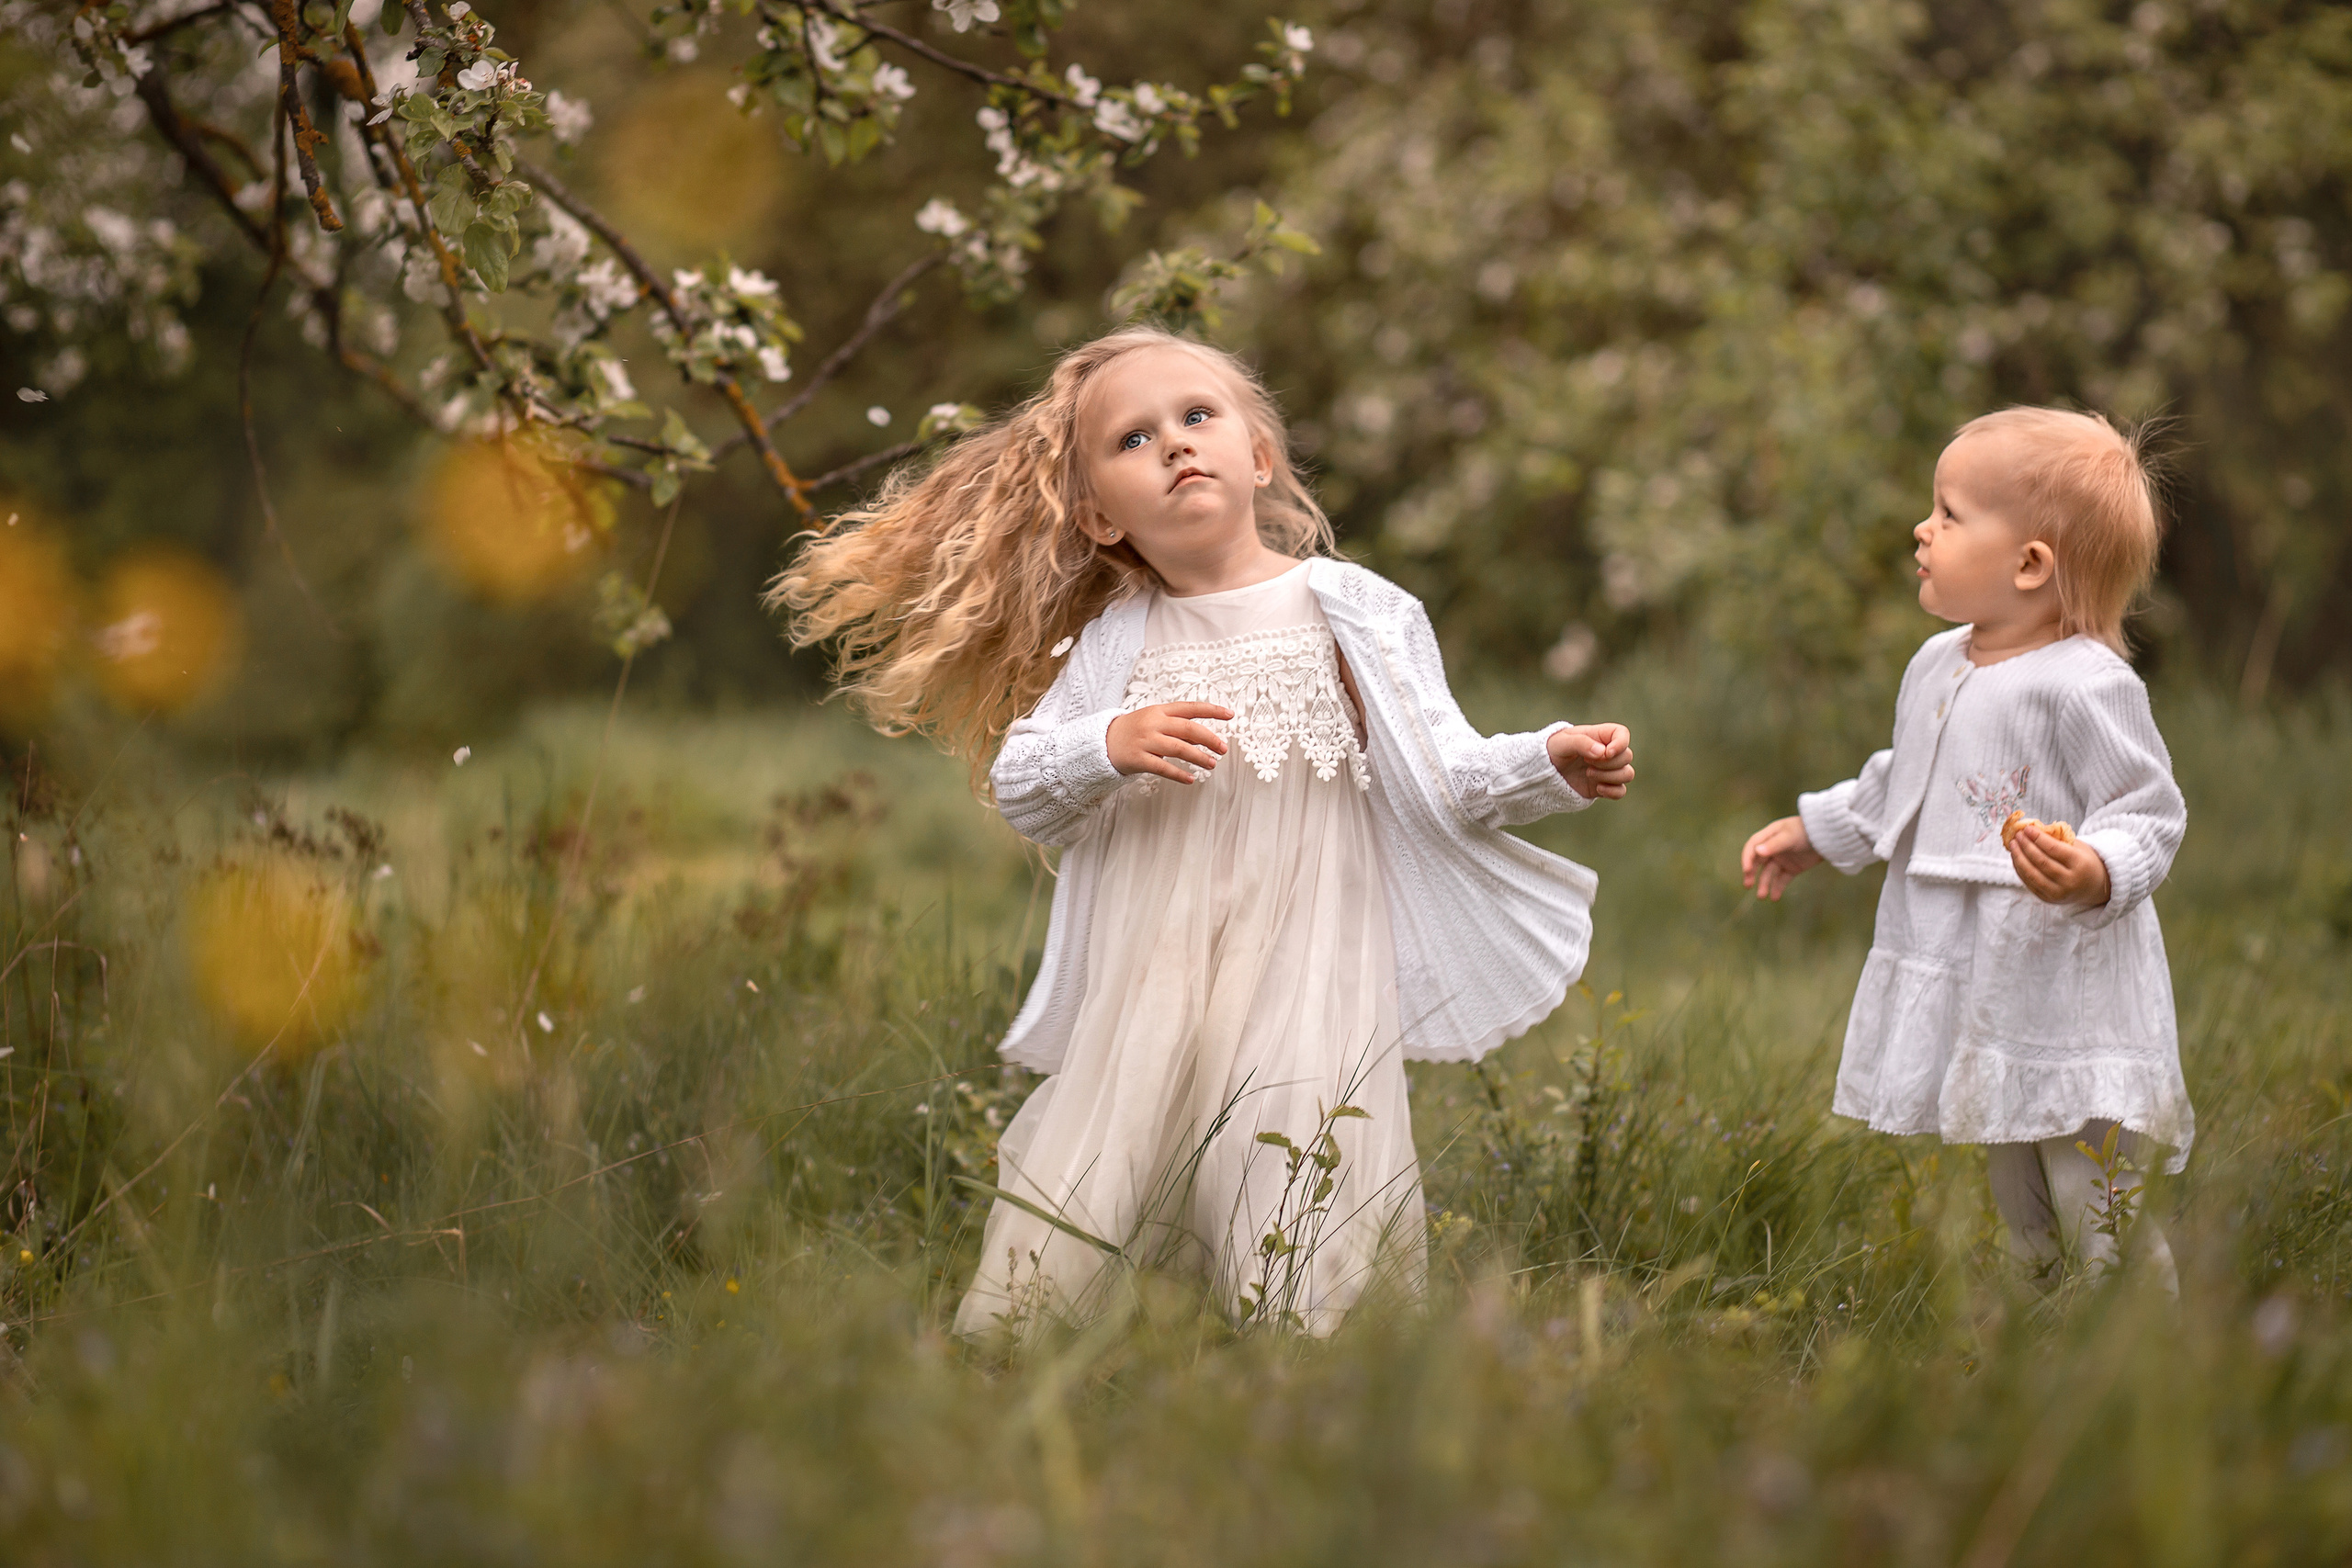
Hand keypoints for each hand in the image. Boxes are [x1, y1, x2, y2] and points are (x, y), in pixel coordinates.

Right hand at [1107, 702, 1232, 783]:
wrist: (1102, 742)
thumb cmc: (1134, 731)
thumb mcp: (1154, 721)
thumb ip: (1177, 727)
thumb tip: (1204, 737)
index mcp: (1159, 711)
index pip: (1190, 708)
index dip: (1211, 710)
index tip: (1230, 714)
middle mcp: (1153, 723)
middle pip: (1187, 728)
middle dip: (1209, 738)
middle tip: (1222, 748)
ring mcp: (1145, 741)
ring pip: (1178, 748)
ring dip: (1198, 757)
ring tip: (1212, 764)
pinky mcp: (1138, 759)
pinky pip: (1162, 768)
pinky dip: (1179, 774)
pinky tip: (1191, 779)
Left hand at [1548, 723, 1634, 798]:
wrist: (1542, 773)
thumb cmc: (1551, 751)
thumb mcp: (1561, 742)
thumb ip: (1581, 743)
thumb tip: (1603, 752)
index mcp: (1599, 736)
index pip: (1622, 734)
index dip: (1621, 743)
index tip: (1606, 752)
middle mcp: (1606, 753)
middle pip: (1627, 756)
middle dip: (1608, 762)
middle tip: (1586, 762)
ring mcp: (1606, 770)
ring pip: (1628, 774)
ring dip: (1610, 776)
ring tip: (1588, 773)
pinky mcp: (1603, 786)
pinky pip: (1621, 791)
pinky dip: (1613, 791)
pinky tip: (1597, 788)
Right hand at [1741, 815, 1823, 899]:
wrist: (1829, 837)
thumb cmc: (1807, 831)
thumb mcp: (1789, 837)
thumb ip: (1774, 845)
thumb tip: (1757, 852)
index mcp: (1769, 836)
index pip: (1752, 847)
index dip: (1747, 858)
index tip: (1746, 870)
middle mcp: (1773, 848)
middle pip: (1758, 862)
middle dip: (1751, 874)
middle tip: (1747, 885)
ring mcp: (1783, 859)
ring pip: (1769, 873)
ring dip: (1764, 884)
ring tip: (1762, 897)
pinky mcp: (1793, 868)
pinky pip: (1782, 880)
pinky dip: (1778, 888)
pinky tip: (1774, 898)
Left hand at [2010, 824, 2109, 906]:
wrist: (2094, 887)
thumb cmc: (2083, 862)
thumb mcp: (2078, 847)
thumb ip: (2057, 839)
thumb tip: (2031, 829)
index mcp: (2080, 864)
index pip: (2054, 849)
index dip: (2037, 838)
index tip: (2027, 828)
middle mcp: (2070, 881)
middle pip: (2041, 861)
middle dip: (2026, 846)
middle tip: (2017, 834)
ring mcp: (2058, 893)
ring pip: (2032, 874)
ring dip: (2018, 857)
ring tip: (2013, 845)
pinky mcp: (2048, 899)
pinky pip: (2029, 883)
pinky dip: (2020, 869)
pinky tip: (2016, 857)